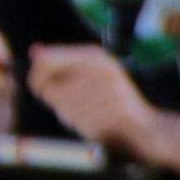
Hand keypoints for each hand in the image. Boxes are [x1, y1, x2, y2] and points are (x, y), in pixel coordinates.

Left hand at [24, 41, 168, 165]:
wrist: (144, 128)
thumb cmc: (116, 99)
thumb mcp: (95, 70)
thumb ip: (64, 59)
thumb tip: (34, 51)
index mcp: (95, 57)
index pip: (44, 61)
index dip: (39, 75)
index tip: (49, 84)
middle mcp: (94, 72)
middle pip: (44, 84)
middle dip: (50, 95)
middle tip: (71, 100)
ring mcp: (96, 95)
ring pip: (55, 103)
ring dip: (64, 110)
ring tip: (89, 110)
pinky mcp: (95, 115)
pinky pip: (68, 119)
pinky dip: (75, 123)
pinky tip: (94, 121)